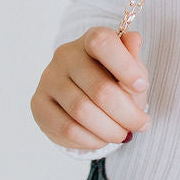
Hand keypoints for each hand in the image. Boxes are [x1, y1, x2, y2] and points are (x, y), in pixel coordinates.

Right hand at [30, 27, 150, 151]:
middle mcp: (65, 55)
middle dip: (126, 113)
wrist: (87, 101)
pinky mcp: (38, 104)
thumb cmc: (113, 81)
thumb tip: (135, 39)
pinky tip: (102, 139)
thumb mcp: (130, 71)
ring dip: (110, 129)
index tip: (142, 86)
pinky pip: (67, 128)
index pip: (102, 42)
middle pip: (99, 88)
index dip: (125, 65)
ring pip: (82, 111)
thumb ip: (133, 59)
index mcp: (89, 40)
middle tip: (141, 124)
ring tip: (123, 134)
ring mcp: (49, 79)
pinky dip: (91, 139)